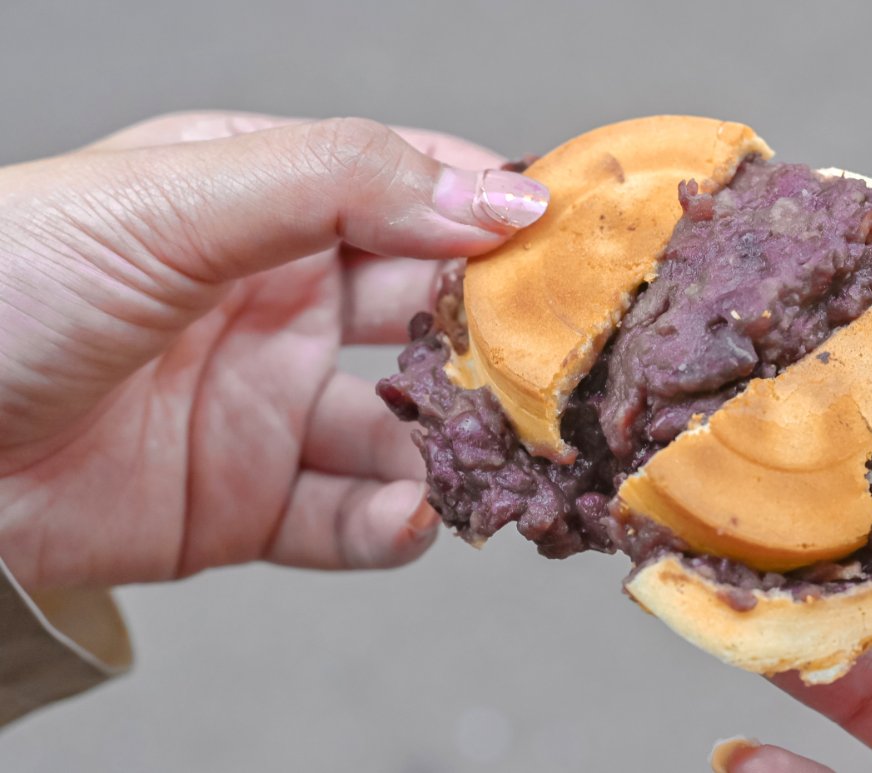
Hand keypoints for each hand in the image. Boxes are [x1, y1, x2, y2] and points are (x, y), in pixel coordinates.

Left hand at [0, 111, 547, 589]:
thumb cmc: (3, 289)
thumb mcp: (174, 201)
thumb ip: (340, 185)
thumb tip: (490, 198)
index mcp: (258, 202)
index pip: (404, 189)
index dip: (487, 207)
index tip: (565, 235)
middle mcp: (273, 300)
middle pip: (422, 311)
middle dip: (490, 333)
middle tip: (552, 358)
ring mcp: (262, 404)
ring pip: (400, 424)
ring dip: (452, 443)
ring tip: (487, 454)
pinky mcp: (243, 502)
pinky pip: (345, 515)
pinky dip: (389, 522)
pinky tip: (406, 512)